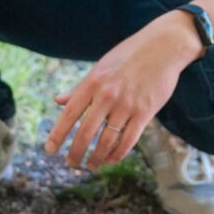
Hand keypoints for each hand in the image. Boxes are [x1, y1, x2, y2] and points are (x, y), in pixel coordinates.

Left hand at [46, 15, 201, 168]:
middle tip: (70, 164)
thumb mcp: (100, 68)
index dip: (57, 135)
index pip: (69, 114)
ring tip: (90, 166)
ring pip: (107, 140)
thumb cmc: (129, 56)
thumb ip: (80, 88)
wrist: (164, 46)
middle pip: (85, 132)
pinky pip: (129, 139)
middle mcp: (107, 95)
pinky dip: (118, 153)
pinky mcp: (145, 111)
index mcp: (92, 83)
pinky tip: (111, 160)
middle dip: (75, 152)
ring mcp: (126, 104)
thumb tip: (58, 101)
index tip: (50, 150)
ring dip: (97, 157)